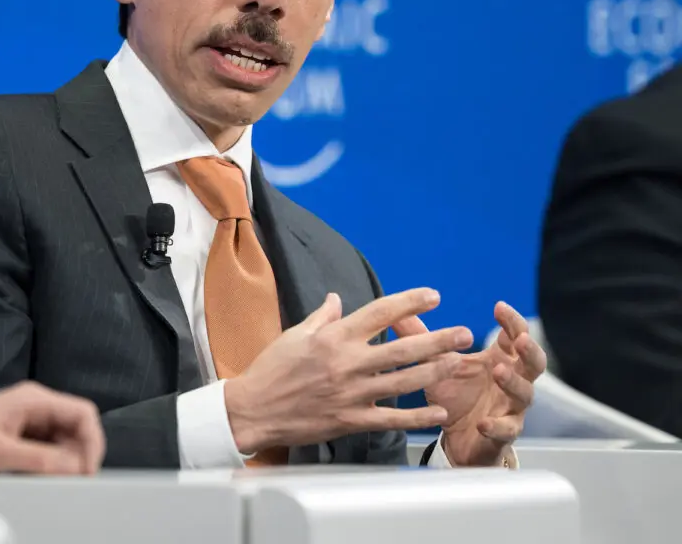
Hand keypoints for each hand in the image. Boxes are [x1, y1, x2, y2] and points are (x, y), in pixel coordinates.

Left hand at [0, 382, 103, 474]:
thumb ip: (41, 460)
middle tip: (66, 484)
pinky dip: (46, 468)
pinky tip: (31, 479)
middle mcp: (33, 407)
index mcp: (33, 400)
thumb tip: (76, 468)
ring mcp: (25, 422)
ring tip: (43, 481)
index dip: (92, 443)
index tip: (84, 472)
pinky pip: (44, 453)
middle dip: (76, 457)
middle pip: (76, 430)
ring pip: (61, 444)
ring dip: (60, 465)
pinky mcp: (16, 438)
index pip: (83, 414)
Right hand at [226, 289, 471, 452]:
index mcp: (333, 338)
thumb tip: (336, 299)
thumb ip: (321, 317)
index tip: (433, 296)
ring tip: (460, 362)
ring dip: (436, 371)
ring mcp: (352, 394)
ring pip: (404, 382)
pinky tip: (440, 412)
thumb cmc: (270, 370)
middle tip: (465, 333)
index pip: (379, 313)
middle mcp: (347, 363)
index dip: (410, 302)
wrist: (252, 409)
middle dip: (439, 339)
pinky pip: (392, 419)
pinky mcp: (351, 420)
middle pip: (403, 348)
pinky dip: (418, 417)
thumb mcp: (294, 335)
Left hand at [400, 302, 546, 466]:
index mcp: (498, 360)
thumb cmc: (456, 397)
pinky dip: (496, 426)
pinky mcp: (503, 435)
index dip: (511, 321)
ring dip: (514, 382)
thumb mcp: (436, 364)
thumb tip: (397, 313)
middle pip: (534, 364)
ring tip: (498, 371)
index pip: (514, 336)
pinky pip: (506, 430)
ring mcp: (510, 409)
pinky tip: (484, 423)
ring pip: (525, 394)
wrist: (457, 439)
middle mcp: (511, 382)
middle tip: (520, 339)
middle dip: (530, 350)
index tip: (499, 306)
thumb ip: (422, 338)